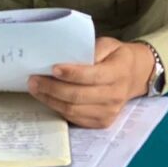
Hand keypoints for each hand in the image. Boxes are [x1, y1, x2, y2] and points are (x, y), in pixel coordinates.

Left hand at [27, 37, 155, 127]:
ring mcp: (109, 112)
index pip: (92, 76)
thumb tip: (66, 57)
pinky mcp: (102, 122)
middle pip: (78, 96)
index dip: (71, 74)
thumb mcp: (109, 44)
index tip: (53, 68)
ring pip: (73, 110)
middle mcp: (115, 95)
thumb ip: (92, 49)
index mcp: (118, 72)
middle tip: (34, 79)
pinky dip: (58, 108)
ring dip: (50, 100)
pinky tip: (48, 98)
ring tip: (35, 88)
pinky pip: (75, 118)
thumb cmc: (116, 56)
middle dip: (52, 88)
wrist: (133, 75)